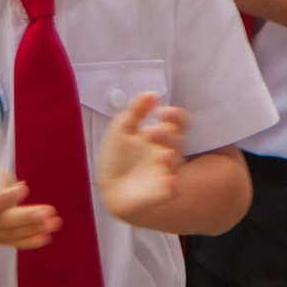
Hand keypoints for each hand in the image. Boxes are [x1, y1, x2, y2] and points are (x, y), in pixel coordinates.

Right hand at [0, 165, 59, 249]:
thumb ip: (2, 180)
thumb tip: (19, 190)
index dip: (6, 197)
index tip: (24, 189)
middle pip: (2, 222)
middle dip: (26, 218)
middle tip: (48, 213)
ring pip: (10, 234)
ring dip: (34, 230)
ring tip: (54, 223)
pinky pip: (12, 243)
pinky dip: (29, 242)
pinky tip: (46, 237)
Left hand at [96, 93, 190, 220]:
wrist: (109, 188)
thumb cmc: (118, 157)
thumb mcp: (122, 129)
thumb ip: (136, 111)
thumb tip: (151, 93)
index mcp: (160, 135)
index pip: (178, 122)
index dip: (175, 116)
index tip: (161, 111)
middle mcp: (167, 152)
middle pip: (176, 141)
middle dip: (166, 136)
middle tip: (148, 132)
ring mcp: (166, 172)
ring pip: (175, 164)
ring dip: (170, 158)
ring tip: (162, 154)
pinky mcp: (162, 192)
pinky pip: (173, 189)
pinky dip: (173, 185)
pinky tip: (169, 180)